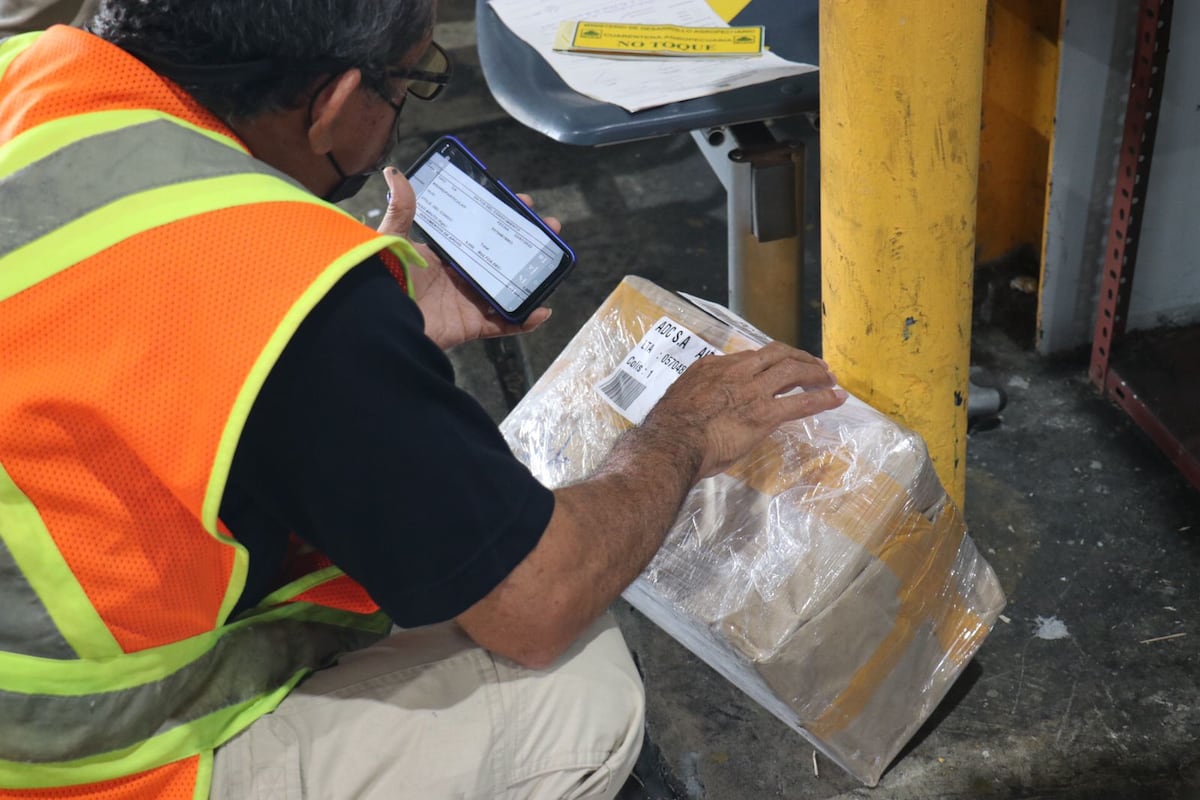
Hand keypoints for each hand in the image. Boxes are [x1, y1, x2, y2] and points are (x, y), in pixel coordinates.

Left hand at [377, 167, 554, 349]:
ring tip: (554, 261)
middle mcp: (458, 278)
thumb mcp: (392, 237)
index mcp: (443, 256)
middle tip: (547, 227)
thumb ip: (400, 209)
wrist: (378, 318)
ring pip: (508, 289)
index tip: (522, 203)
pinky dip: (524, 320)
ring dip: (532, 278)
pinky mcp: (471, 325)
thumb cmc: (381, 278)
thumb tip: (394, 172)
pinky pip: (504, 324)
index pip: (478, 234)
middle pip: (500, 260)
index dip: (501, 219)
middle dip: (526, 244)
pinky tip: (542, 309)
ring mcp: (467, 302)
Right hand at [642, 341, 846, 478]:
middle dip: (799, 357)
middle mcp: (736, 372)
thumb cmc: (668, 430)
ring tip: (829, 379)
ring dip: (815, 373)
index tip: (779, 365)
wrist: (671, 443)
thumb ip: (699, 397)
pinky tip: (837, 398)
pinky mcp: (765, 414)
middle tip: (814, 365)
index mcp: (713, 367)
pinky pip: (801, 402)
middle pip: (777, 354)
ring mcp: (752, 391)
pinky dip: (823, 398)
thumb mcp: (681, 400)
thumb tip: (706, 408)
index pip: (749, 356)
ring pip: (793, 371)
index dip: (770, 360)